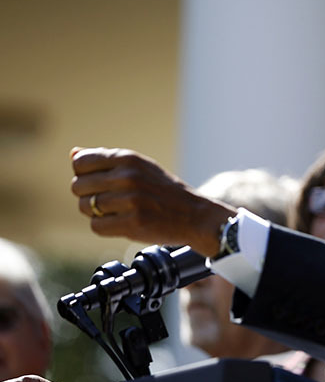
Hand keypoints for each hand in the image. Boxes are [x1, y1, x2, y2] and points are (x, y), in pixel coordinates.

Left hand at [70, 147, 235, 256]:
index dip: (83, 174)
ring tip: (116, 212)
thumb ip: (107, 159)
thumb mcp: (140, 166)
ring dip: (95, 213)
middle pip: (78, 186)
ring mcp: (131, 200)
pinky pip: (97, 226)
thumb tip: (73, 153)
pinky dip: (104, 227)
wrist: (194, 215)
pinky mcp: (132, 223)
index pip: (80, 162)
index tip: (98, 182)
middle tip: (107, 200)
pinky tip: (120, 223)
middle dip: (87, 195)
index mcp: (129, 158)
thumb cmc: (164, 190)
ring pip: (86, 207)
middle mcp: (128, 177)